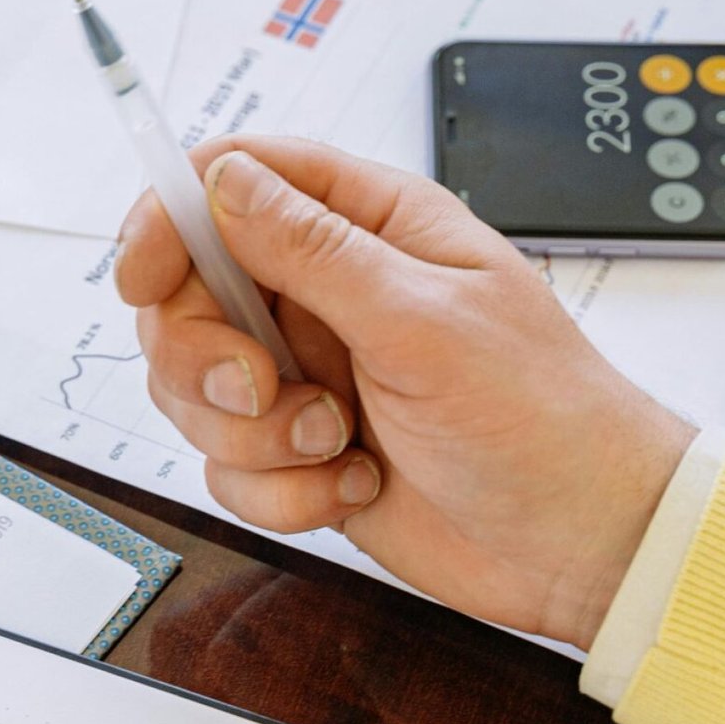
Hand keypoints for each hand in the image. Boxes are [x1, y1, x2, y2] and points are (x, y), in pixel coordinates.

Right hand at [116, 136, 694, 648]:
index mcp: (368, 224)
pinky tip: (352, 486)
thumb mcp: (424, 321)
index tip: (141, 274)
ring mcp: (310, 370)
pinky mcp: (300, 449)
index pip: (234, 180)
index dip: (170, 218)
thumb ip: (314, 248)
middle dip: (205, 353)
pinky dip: (278, 489)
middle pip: (190, 291)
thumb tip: (227, 179)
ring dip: (251, 433)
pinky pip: (228, 463)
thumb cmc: (541, 414)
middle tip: (265, 388)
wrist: (584, 544)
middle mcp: (327, 290)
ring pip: (197, 384)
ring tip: (334, 444)